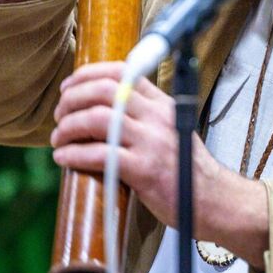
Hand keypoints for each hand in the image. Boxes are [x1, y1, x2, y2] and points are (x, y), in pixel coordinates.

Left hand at [50, 61, 269, 264]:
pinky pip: (100, 154)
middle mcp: (156, 116)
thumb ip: (143, 115)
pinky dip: (74, 154)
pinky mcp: (145, 170)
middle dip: (71, 100)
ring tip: (58, 139)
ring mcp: (151, 142)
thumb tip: (102, 108)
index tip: (68, 87)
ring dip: (68, 127)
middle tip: (59, 115)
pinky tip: (64, 158)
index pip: (121, 71)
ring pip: (97, 119)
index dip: (87, 75)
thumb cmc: (187, 170)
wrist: (214, 201)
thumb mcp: (171, 128)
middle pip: (103, 91)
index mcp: (162, 103)